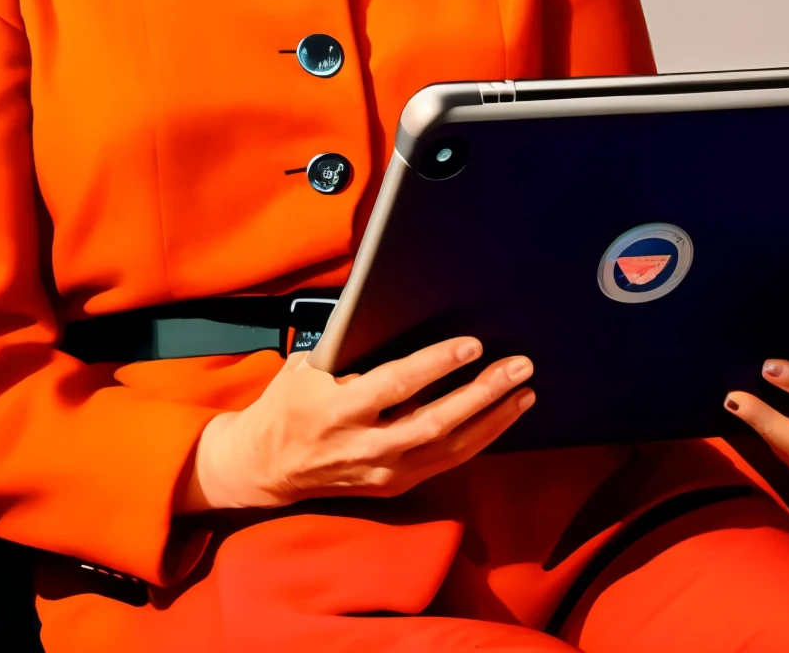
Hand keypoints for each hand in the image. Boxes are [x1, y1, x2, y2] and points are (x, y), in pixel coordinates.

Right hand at [176, 336, 533, 513]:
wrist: (264, 468)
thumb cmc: (289, 404)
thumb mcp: (307, 366)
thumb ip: (348, 342)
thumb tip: (390, 301)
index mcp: (338, 409)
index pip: (397, 385)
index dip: (437, 365)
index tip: (471, 344)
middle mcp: (364, 446)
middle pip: (435, 422)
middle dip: (482, 393)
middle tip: (518, 366)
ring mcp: (382, 472)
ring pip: (449, 448)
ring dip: (492, 418)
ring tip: (524, 391)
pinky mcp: (393, 486)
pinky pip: (444, 462)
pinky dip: (478, 439)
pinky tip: (501, 417)